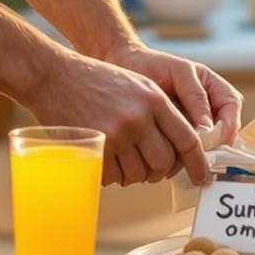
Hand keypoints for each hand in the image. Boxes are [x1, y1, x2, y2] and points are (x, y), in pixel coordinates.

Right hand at [21, 48, 210, 187]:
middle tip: (149, 168)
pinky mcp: (95, 148)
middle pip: (164, 163)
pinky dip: (112, 175)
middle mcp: (139, 118)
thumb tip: (178, 150)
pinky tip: (105, 160)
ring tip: (121, 159)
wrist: (53, 76)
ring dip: (133, 174)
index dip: (197, 163)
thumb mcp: (136, 85)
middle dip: (158, 171)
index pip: (187, 139)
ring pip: (139, 174)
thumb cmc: (95, 80)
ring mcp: (116, 134)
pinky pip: (114, 177)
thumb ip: (159, 113)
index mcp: (154, 100)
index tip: (201, 178)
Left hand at [105, 38, 241, 152]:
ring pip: (208, 144)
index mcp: (214, 87)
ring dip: (199, 154)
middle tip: (201, 157)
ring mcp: (194, 121)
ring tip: (184, 160)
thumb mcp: (178, 72)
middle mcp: (208, 106)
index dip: (228, 124)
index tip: (214, 139)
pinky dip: (183, 157)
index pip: (232, 106)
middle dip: (215, 145)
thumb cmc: (151, 65)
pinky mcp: (177, 135)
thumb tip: (208, 128)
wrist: (125, 69)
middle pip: (225, 130)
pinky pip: (187, 149)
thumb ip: (195, 96)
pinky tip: (171, 161)